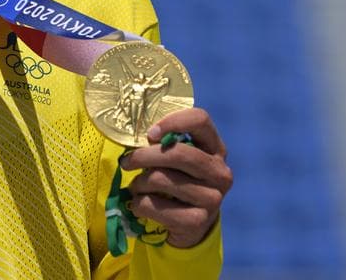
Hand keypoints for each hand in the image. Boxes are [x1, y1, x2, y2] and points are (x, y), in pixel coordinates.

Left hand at [120, 107, 231, 248]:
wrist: (189, 224)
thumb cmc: (176, 181)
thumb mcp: (174, 160)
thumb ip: (163, 143)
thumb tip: (132, 135)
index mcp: (215, 148)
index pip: (200, 119)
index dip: (173, 121)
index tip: (150, 134)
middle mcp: (219, 172)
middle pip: (178, 153)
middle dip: (143, 156)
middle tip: (126, 162)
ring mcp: (212, 198)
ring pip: (161, 179)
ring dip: (139, 183)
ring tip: (137, 187)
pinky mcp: (197, 221)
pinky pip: (154, 205)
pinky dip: (138, 204)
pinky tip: (140, 205)